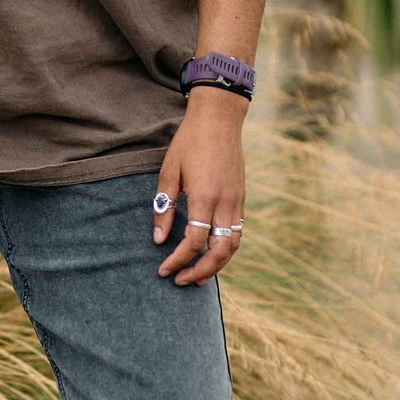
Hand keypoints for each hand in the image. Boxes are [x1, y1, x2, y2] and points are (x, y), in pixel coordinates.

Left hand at [153, 88, 247, 285]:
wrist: (219, 118)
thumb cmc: (189, 142)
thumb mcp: (169, 171)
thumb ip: (164, 207)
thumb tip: (158, 240)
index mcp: (204, 196)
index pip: (193, 242)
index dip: (177, 260)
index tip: (163, 270)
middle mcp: (225, 203)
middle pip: (219, 252)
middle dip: (200, 272)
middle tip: (180, 280)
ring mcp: (237, 201)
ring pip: (233, 246)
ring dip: (216, 266)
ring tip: (198, 276)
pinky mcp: (241, 198)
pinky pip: (237, 232)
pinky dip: (225, 249)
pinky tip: (210, 253)